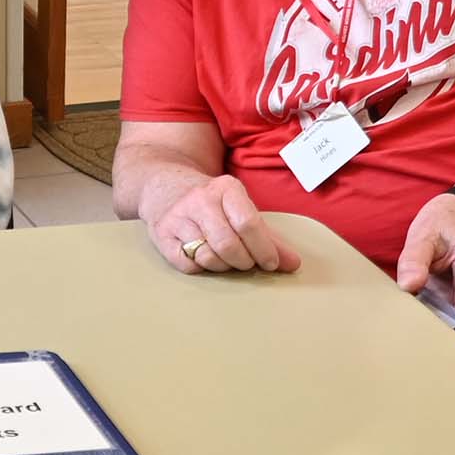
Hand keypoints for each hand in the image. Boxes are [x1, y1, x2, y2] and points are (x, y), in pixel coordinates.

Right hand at [143, 174, 301, 274]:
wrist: (164, 186)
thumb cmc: (212, 203)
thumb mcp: (240, 209)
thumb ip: (268, 237)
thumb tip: (293, 264)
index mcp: (225, 189)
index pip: (248, 223)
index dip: (263, 249)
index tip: (269, 263)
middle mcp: (199, 200)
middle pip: (228, 244)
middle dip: (243, 262)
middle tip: (246, 263)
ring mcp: (177, 217)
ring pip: (208, 257)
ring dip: (222, 266)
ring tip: (225, 259)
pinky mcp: (161, 234)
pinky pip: (187, 264)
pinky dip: (200, 268)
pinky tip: (203, 256)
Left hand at [396, 193, 454, 326]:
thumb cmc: (442, 223)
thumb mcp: (424, 233)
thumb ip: (414, 259)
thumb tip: (409, 286)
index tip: (436, 334)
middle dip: (452, 333)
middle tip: (422, 342)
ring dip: (447, 331)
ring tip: (419, 338)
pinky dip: (442, 325)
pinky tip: (421, 328)